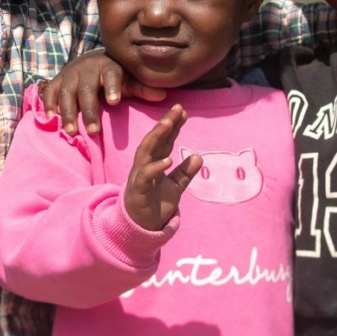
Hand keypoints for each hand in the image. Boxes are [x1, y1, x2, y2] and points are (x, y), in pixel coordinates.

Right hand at [41, 49, 167, 135]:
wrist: (92, 60)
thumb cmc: (115, 76)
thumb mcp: (130, 80)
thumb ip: (143, 89)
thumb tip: (164, 95)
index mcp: (108, 66)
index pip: (111, 73)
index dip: (112, 86)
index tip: (114, 101)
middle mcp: (87, 68)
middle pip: (86, 88)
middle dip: (89, 109)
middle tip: (93, 131)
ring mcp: (70, 73)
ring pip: (66, 91)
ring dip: (68, 111)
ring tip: (71, 132)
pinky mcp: (58, 80)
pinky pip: (50, 90)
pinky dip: (48, 103)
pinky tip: (50, 118)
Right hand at [123, 105, 200, 231]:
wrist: (142, 228)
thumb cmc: (156, 204)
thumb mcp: (175, 187)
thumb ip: (185, 173)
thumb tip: (198, 157)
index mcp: (154, 162)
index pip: (164, 140)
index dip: (173, 126)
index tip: (183, 112)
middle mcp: (145, 164)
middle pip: (154, 140)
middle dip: (165, 124)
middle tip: (177, 109)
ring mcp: (139, 176)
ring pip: (146, 151)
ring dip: (156, 136)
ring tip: (168, 123)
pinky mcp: (138, 190)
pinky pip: (145, 176)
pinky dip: (155, 167)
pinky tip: (168, 159)